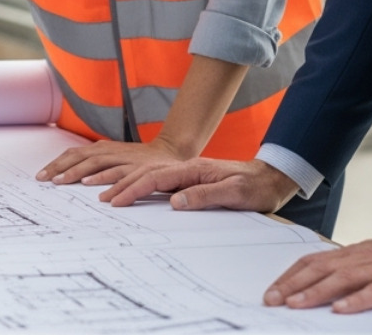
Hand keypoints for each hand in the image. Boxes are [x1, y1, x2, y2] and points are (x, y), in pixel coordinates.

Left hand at [34, 137, 189, 186]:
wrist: (172, 152)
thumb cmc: (141, 159)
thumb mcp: (117, 156)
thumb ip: (100, 161)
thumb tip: (78, 170)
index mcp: (103, 148)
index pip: (74, 153)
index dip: (57, 163)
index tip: (40, 175)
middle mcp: (110, 150)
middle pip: (80, 156)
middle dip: (60, 168)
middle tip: (43, 180)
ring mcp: (123, 158)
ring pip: (95, 163)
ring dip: (77, 173)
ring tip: (61, 182)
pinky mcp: (137, 167)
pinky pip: (118, 173)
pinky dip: (103, 179)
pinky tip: (91, 187)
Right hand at [100, 157, 298, 209]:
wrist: (271, 178)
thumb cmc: (256, 187)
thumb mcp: (235, 193)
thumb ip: (205, 195)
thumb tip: (175, 202)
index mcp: (194, 169)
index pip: (156, 178)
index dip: (133, 189)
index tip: (115, 200)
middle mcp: (187, 168)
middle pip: (146, 174)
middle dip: (121, 185)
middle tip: (101, 199)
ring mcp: (188, 173)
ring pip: (150, 176)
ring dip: (127, 183)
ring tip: (107, 193)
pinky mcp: (190, 181)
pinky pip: (159, 182)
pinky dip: (141, 185)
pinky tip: (132, 191)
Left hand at [264, 239, 371, 312]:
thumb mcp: (369, 262)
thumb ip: (344, 270)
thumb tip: (313, 284)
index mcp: (353, 252)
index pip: (314, 260)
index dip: (291, 275)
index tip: (272, 291)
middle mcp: (363, 257)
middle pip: (322, 268)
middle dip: (294, 284)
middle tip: (274, 299)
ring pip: (344, 278)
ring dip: (317, 292)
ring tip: (297, 303)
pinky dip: (357, 300)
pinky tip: (341, 310)